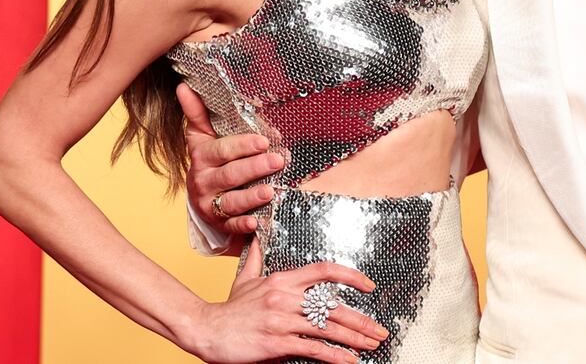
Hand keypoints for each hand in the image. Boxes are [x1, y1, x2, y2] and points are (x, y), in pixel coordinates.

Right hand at [179, 84, 287, 241]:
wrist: (202, 197)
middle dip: (256, 167)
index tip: (263, 140)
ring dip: (252, 197)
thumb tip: (184, 86)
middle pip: (231, 175)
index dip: (243, 145)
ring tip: (270, 191)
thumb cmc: (210, 159)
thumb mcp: (202, 136)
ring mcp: (210, 204)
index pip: (222, 149)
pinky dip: (243, 226)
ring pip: (232, 202)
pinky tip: (256, 223)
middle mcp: (203, 181)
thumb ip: (198, 112)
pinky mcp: (220, 224)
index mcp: (202, 156)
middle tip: (279, 160)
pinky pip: (232, 226)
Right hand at [181, 241, 387, 363]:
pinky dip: (335, 356)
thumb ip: (255, 258)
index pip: (324, 270)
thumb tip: (257, 234)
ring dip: (355, 338)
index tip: (369, 286)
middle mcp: (286, 296)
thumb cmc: (228, 308)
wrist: (206, 329)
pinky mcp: (277, 341)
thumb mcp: (244, 279)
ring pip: (327, 327)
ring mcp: (282, 319)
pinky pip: (313, 348)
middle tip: (379, 330)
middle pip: (333, 305)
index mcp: (282, 279)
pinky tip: (349, 361)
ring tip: (372, 345)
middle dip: (361, 320)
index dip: (350, 276)